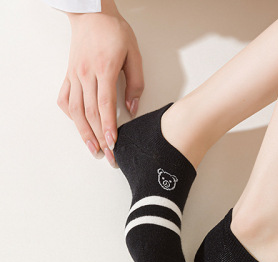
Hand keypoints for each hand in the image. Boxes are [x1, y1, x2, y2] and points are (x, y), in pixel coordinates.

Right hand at [57, 2, 143, 166]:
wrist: (91, 12)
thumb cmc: (114, 32)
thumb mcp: (134, 54)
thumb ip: (135, 83)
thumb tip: (132, 107)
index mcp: (104, 70)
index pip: (105, 105)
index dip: (108, 127)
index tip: (113, 144)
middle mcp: (85, 74)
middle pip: (91, 113)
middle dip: (100, 138)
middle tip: (109, 156)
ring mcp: (74, 75)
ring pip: (76, 110)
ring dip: (84, 133)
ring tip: (93, 150)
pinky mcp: (69, 75)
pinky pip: (66, 99)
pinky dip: (71, 115)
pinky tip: (79, 126)